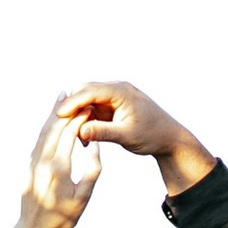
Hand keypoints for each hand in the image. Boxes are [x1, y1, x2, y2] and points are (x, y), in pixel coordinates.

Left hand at [0, 94, 100, 227]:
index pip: (70, 134)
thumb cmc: (63, 218)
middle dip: (67, 110)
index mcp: (59, 168)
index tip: (91, 106)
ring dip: (54, 113)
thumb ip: (92, 171)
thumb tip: (95, 146)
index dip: (81, 118)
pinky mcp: (29, 164)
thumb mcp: (83, 198)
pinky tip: (52, 119)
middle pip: (55, 126)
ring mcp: (34, 161)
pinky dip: (47, 125)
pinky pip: (39, 139)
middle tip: (78, 93)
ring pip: (45, 130)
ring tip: (62, 96)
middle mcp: (43, 161)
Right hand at [64, 79, 215, 198]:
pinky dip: (87, 119)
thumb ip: (103, 133)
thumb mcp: (127, 136)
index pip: (89, 91)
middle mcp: (117, 88)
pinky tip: (84, 136)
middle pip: (85, 91)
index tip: (58, 115)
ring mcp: (115, 96)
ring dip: (79, 115)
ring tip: (75, 135)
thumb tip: (80, 132)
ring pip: (87, 100)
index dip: (72, 103)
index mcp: (121, 91)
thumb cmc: (152, 136)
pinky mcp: (114, 105)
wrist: (169, 139)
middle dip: (71, 107)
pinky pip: (94, 108)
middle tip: (59, 125)